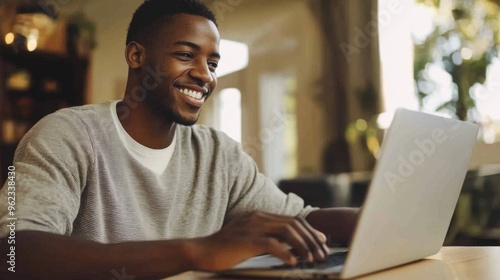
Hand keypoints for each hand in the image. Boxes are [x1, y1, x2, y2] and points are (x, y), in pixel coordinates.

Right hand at [192, 211, 329, 270]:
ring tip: (311, 259)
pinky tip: (293, 262)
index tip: (321, 242)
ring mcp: (252, 227)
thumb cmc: (225, 250)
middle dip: (312, 239)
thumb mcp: (250, 241)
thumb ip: (269, 239)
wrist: (201, 252)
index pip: (292, 219)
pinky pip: (272, 244)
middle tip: (322, 253)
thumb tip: (292, 248)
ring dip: (303, 246)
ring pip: (287, 231)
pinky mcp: (247, 240)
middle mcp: (258, 217)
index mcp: (260, 215)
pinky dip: (285, 252)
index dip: (310, 230)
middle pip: (294, 223)